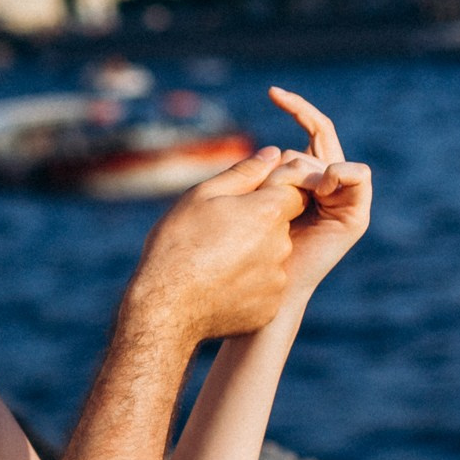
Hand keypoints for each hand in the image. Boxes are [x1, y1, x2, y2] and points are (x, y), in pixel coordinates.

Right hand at [123, 147, 303, 344]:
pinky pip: (264, 288)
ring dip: (252, 256)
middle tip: (217, 233)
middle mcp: (281, 246)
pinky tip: (218, 285)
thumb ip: (244, 173)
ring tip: (214, 262)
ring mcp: (277, 279)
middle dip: (257, 225)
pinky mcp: (269, 306)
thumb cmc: (179, 243)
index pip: (292, 192)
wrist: (167, 306)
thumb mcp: (202, 196)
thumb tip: (273, 153)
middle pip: (280, 226)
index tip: (244, 203)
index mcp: (268, 212)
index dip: (270, 193)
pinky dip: (248, 285)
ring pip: (272, 258)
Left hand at [264, 87, 373, 295]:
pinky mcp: (355, 215)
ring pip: (329, 157)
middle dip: (300, 132)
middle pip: (320, 137)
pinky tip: (321, 187)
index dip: (296, 107)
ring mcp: (342, 197)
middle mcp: (327, 183)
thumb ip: (265, 171)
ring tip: (291, 196)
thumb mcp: (254, 195)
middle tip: (275, 172)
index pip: (309, 130)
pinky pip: (358, 175)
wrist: (265, 283)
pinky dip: (339, 174)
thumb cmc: (249, 242)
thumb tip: (275, 150)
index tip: (272, 91)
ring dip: (306, 170)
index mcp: (304, 174)